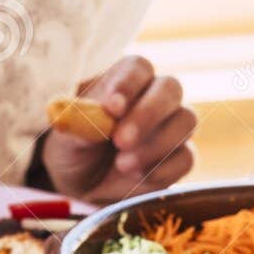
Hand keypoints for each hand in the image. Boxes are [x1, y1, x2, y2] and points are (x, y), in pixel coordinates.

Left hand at [36, 56, 197, 202]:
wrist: (83, 185)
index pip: (138, 68)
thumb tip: (102, 114)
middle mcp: (155, 97)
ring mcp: (172, 126)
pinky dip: (162, 170)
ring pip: (185, 122)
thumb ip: (81, 123)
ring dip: (155, 145)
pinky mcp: (179, 158)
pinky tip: (136, 177)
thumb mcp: (67, 137)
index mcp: (125, 80)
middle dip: (148, 114)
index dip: (129, 84)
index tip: (113, 107)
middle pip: (170, 88)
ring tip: (121, 165)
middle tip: (121, 141)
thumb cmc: (75, 148)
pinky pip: (186, 157)